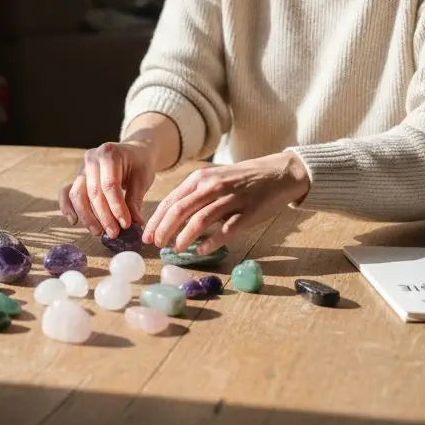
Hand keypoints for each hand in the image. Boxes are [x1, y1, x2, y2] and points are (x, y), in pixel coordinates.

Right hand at [58, 141, 155, 236]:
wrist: (133, 152)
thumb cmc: (139, 164)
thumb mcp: (142, 179)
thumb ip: (135, 201)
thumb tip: (134, 225)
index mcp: (109, 154)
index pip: (110, 185)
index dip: (117, 208)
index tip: (126, 224)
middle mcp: (91, 158)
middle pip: (93, 192)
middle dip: (104, 216)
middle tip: (114, 233)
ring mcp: (82, 168)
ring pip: (77, 195)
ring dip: (86, 216)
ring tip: (98, 232)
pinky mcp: (77, 178)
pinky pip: (66, 192)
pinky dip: (67, 207)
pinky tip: (74, 221)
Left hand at [142, 150, 309, 254]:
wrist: (278, 173)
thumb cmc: (241, 179)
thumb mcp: (214, 178)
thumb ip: (194, 195)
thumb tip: (170, 219)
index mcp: (200, 177)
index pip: (171, 201)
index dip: (156, 220)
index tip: (147, 236)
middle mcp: (212, 185)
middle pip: (180, 210)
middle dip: (164, 230)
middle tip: (156, 245)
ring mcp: (230, 198)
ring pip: (199, 219)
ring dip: (183, 237)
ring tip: (175, 249)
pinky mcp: (248, 211)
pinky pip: (225, 229)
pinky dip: (210, 242)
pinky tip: (201, 251)